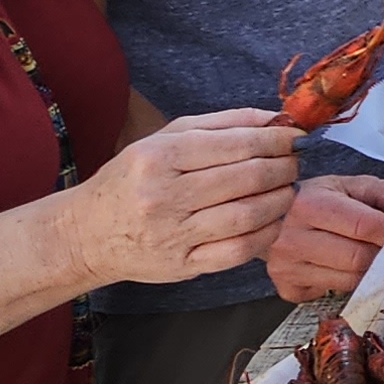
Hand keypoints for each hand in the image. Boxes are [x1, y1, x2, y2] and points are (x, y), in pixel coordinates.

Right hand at [62, 110, 301, 286]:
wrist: (87, 234)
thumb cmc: (130, 180)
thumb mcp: (163, 139)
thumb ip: (220, 124)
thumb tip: (273, 118)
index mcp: (159, 156)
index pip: (234, 144)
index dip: (275, 139)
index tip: (296, 136)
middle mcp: (164, 195)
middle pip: (245, 178)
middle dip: (283, 167)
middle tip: (296, 162)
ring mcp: (174, 234)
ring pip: (246, 215)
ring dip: (280, 200)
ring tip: (288, 189)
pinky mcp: (182, 265)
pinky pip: (237, 251)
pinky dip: (265, 234)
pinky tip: (273, 220)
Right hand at [263, 172, 383, 304]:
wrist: (276, 217)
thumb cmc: (321, 200)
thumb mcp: (353, 186)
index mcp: (309, 204)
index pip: (363, 225)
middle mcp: (292, 238)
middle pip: (358, 259)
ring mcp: (287, 268)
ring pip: (350, 281)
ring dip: (372, 273)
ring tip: (378, 258)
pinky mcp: (289, 289)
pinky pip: (334, 294)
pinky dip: (350, 285)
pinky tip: (349, 270)